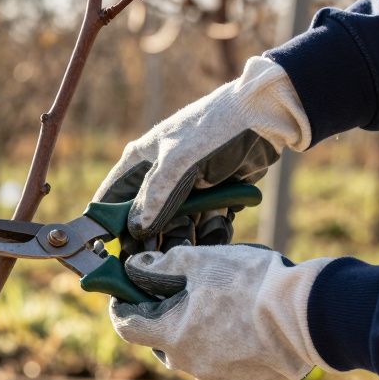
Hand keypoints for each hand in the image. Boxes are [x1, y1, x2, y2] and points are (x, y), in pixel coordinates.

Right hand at [94, 56, 310, 255]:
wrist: (268, 116)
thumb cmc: (215, 130)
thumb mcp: (178, 162)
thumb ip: (155, 198)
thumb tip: (137, 231)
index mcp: (141, 161)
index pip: (112, 199)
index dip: (110, 227)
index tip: (118, 254)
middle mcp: (160, 175)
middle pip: (147, 219)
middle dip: (155, 242)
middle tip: (162, 263)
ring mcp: (188, 186)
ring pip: (179, 224)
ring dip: (186, 240)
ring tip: (193, 253)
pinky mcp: (215, 193)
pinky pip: (206, 222)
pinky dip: (211, 234)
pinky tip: (217, 237)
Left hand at [110, 245, 333, 379]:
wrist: (310, 317)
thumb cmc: (252, 284)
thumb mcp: (201, 261)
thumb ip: (163, 265)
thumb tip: (137, 268)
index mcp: (172, 335)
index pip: (127, 327)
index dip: (123, 309)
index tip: (126, 296)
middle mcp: (189, 364)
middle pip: (162, 342)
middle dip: (166, 320)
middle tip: (184, 296)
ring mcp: (216, 379)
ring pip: (193, 356)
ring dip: (197, 337)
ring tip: (223, 310)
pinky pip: (221, 369)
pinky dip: (224, 352)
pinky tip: (245, 331)